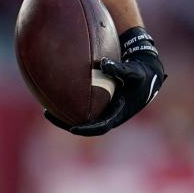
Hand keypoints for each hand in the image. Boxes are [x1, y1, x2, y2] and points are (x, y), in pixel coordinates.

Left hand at [44, 27, 165, 135]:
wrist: (148, 72)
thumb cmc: (142, 73)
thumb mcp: (135, 72)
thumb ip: (120, 69)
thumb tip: (103, 63)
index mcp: (118, 113)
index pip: (101, 127)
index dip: (86, 129)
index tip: (72, 128)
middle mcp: (109, 114)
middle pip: (85, 123)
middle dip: (66, 122)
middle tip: (48, 114)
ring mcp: (104, 108)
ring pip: (81, 114)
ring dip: (64, 113)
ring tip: (45, 106)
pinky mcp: (100, 100)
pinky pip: (82, 103)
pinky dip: (69, 99)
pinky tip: (54, 89)